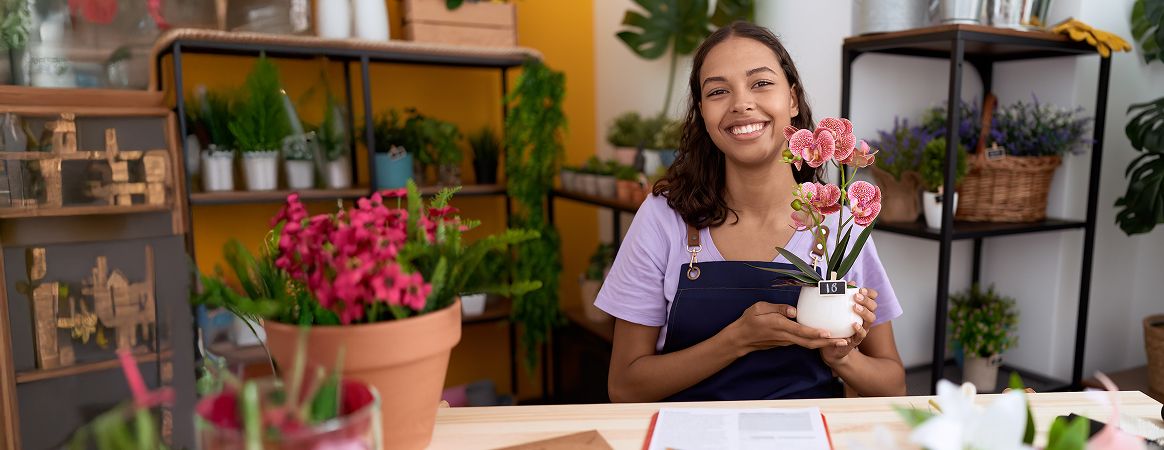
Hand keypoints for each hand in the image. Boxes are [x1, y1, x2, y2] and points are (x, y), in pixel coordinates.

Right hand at [727, 302, 847, 355]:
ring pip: (808, 344)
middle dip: (828, 343)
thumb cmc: (749, 321)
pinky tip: (824, 338)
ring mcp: (786, 342)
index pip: (801, 331)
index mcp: (780, 326)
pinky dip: (815, 342)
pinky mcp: (786, 343)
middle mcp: (785, 336)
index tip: (829, 333)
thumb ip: (777, 308)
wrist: (741, 339)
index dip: (816, 333)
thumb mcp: (759, 308)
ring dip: (824, 344)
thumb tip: (794, 310)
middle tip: (844, 342)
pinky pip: (803, 343)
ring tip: (840, 341)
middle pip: (810, 342)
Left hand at [821, 287, 878, 365]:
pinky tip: (854, 324)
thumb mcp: (835, 309)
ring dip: (864, 312)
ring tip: (855, 307)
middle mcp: (865, 318)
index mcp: (861, 308)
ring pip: (871, 319)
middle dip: (866, 300)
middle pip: (873, 307)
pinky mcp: (857, 340)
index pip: (872, 298)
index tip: (861, 289)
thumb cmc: (834, 325)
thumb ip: (840, 296)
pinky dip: (859, 329)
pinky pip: (862, 334)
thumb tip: (846, 283)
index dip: (869, 293)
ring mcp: (863, 329)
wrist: (830, 347)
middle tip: (856, 297)